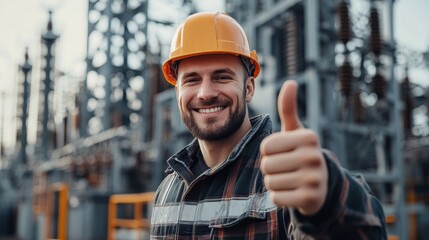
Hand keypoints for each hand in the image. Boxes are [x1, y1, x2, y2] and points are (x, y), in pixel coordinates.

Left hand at [260, 80, 327, 215]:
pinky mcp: (310, 199)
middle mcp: (315, 156)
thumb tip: (290, 82)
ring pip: (270, 182)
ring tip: (289, 179)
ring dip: (274, 183)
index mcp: (309, 137)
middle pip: (266, 165)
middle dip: (270, 169)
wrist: (321, 186)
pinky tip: (291, 193)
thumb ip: (288, 109)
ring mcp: (315, 179)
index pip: (265, 146)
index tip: (283, 153)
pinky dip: (278, 197)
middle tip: (286, 169)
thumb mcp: (295, 132)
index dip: (268, 152)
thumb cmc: (300, 153)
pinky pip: (276, 198)